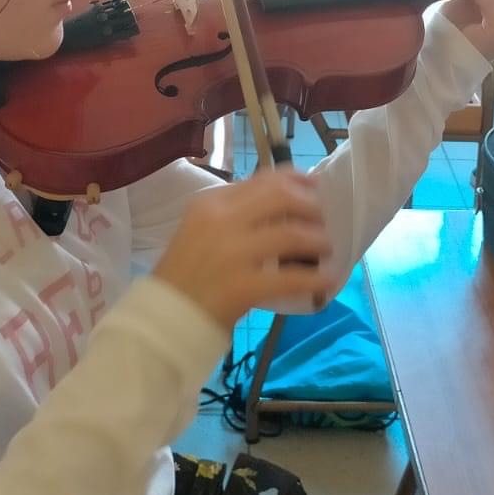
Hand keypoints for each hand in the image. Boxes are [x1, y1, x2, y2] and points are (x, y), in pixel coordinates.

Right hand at [153, 168, 337, 330]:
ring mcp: (233, 252)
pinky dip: (317, 279)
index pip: (262, 179)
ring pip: (292, 235)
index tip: (313, 184)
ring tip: (328, 248)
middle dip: (311, 205)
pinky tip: (328, 280)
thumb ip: (235, 211)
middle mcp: (222, 220)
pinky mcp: (244, 285)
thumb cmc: (185, 272)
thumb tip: (281, 201)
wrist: (165, 315)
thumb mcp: (201, 227)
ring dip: (318, 240)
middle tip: (324, 217)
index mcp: (211, 202)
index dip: (295, 179)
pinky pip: (292, 278)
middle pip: (282, 197)